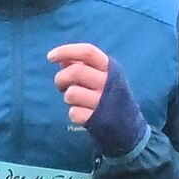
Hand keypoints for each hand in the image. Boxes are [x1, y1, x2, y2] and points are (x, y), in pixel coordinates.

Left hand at [49, 42, 142, 156]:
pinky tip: (82, 113)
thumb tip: (62, 60)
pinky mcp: (98, 120)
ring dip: (67, 97)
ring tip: (75, 101)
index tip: (50, 56)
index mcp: (110, 68)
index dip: (67, 51)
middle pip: (76, 71)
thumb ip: (83, 66)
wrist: (128, 127)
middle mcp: (109, 83)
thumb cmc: (109, 96)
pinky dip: (73, 113)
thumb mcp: (102, 77)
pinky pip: (73, 113)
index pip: (87, 52)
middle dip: (60, 78)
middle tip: (60, 85)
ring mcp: (104, 102)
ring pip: (71, 93)